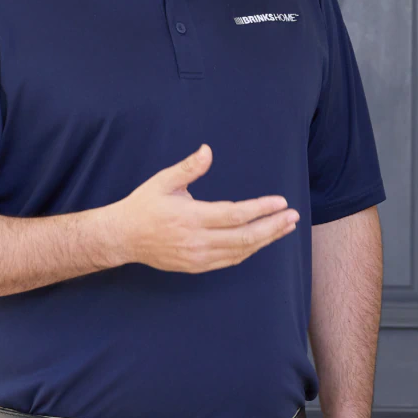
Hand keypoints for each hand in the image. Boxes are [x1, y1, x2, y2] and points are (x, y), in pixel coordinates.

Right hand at [107, 145, 300, 272]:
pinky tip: (262, 240)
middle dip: (273, 227)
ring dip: (266, 240)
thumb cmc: (144, 205)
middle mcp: (197, 240)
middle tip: (293, 217)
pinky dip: (249, 251)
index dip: (261, 209)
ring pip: (240, 251)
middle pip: (244, 237)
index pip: (235, 215)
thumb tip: (208, 150)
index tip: (281, 202)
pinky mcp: (196, 267)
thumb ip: (188, 167)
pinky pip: (230, 260)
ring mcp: (197, 257)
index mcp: (190, 217)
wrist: (123, 238)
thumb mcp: (163, 181)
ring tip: (285, 228)